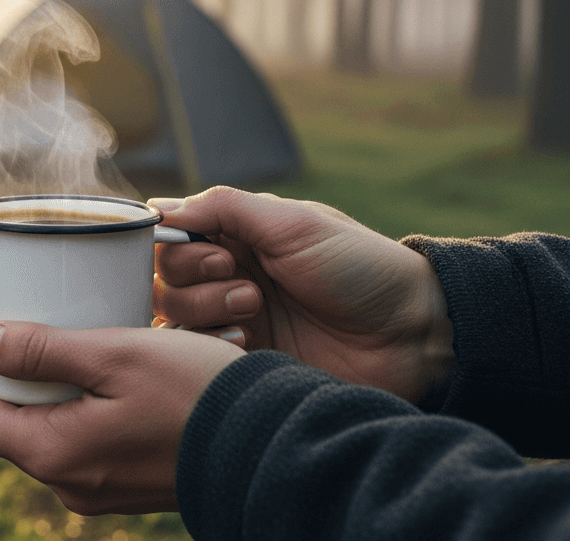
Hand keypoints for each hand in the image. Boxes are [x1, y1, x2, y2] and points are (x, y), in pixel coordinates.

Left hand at [0, 321, 243, 513]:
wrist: (270, 442)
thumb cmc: (194, 392)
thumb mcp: (113, 354)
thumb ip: (39, 350)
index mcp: (52, 453)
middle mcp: (67, 482)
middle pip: (2, 425)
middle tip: (12, 324)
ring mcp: (96, 488)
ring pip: (40, 432)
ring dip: (36, 388)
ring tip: (54, 338)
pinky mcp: (123, 483)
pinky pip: (76, 442)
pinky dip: (69, 404)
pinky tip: (92, 370)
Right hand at [150, 186, 453, 402]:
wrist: (408, 333)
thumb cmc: (359, 267)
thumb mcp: (293, 223)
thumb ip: (225, 208)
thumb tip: (161, 209)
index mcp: (239, 236)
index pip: (174, 236)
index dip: (180, 246)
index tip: (219, 254)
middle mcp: (228, 275)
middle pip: (165, 277)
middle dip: (195, 280)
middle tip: (246, 284)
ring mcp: (233, 319)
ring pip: (173, 314)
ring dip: (205, 309)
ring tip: (254, 309)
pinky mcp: (242, 360)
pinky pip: (193, 355)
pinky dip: (209, 345)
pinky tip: (246, 342)